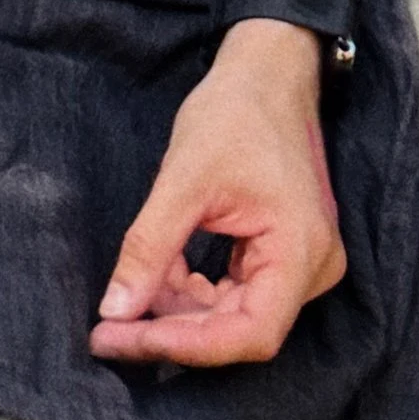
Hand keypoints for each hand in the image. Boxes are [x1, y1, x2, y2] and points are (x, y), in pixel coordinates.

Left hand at [90, 23, 345, 369]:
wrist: (267, 73)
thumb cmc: (235, 112)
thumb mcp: (184, 178)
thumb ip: (150, 248)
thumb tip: (113, 311)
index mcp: (301, 250)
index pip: (249, 333)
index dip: (185, 346)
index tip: (124, 339)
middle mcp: (311, 267)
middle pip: (239, 329)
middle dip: (171, 330)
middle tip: (107, 330)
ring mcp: (300, 263)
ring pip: (232, 315)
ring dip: (177, 310)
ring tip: (127, 295)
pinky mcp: (282, 255)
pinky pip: (235, 293)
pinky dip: (192, 290)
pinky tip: (159, 274)